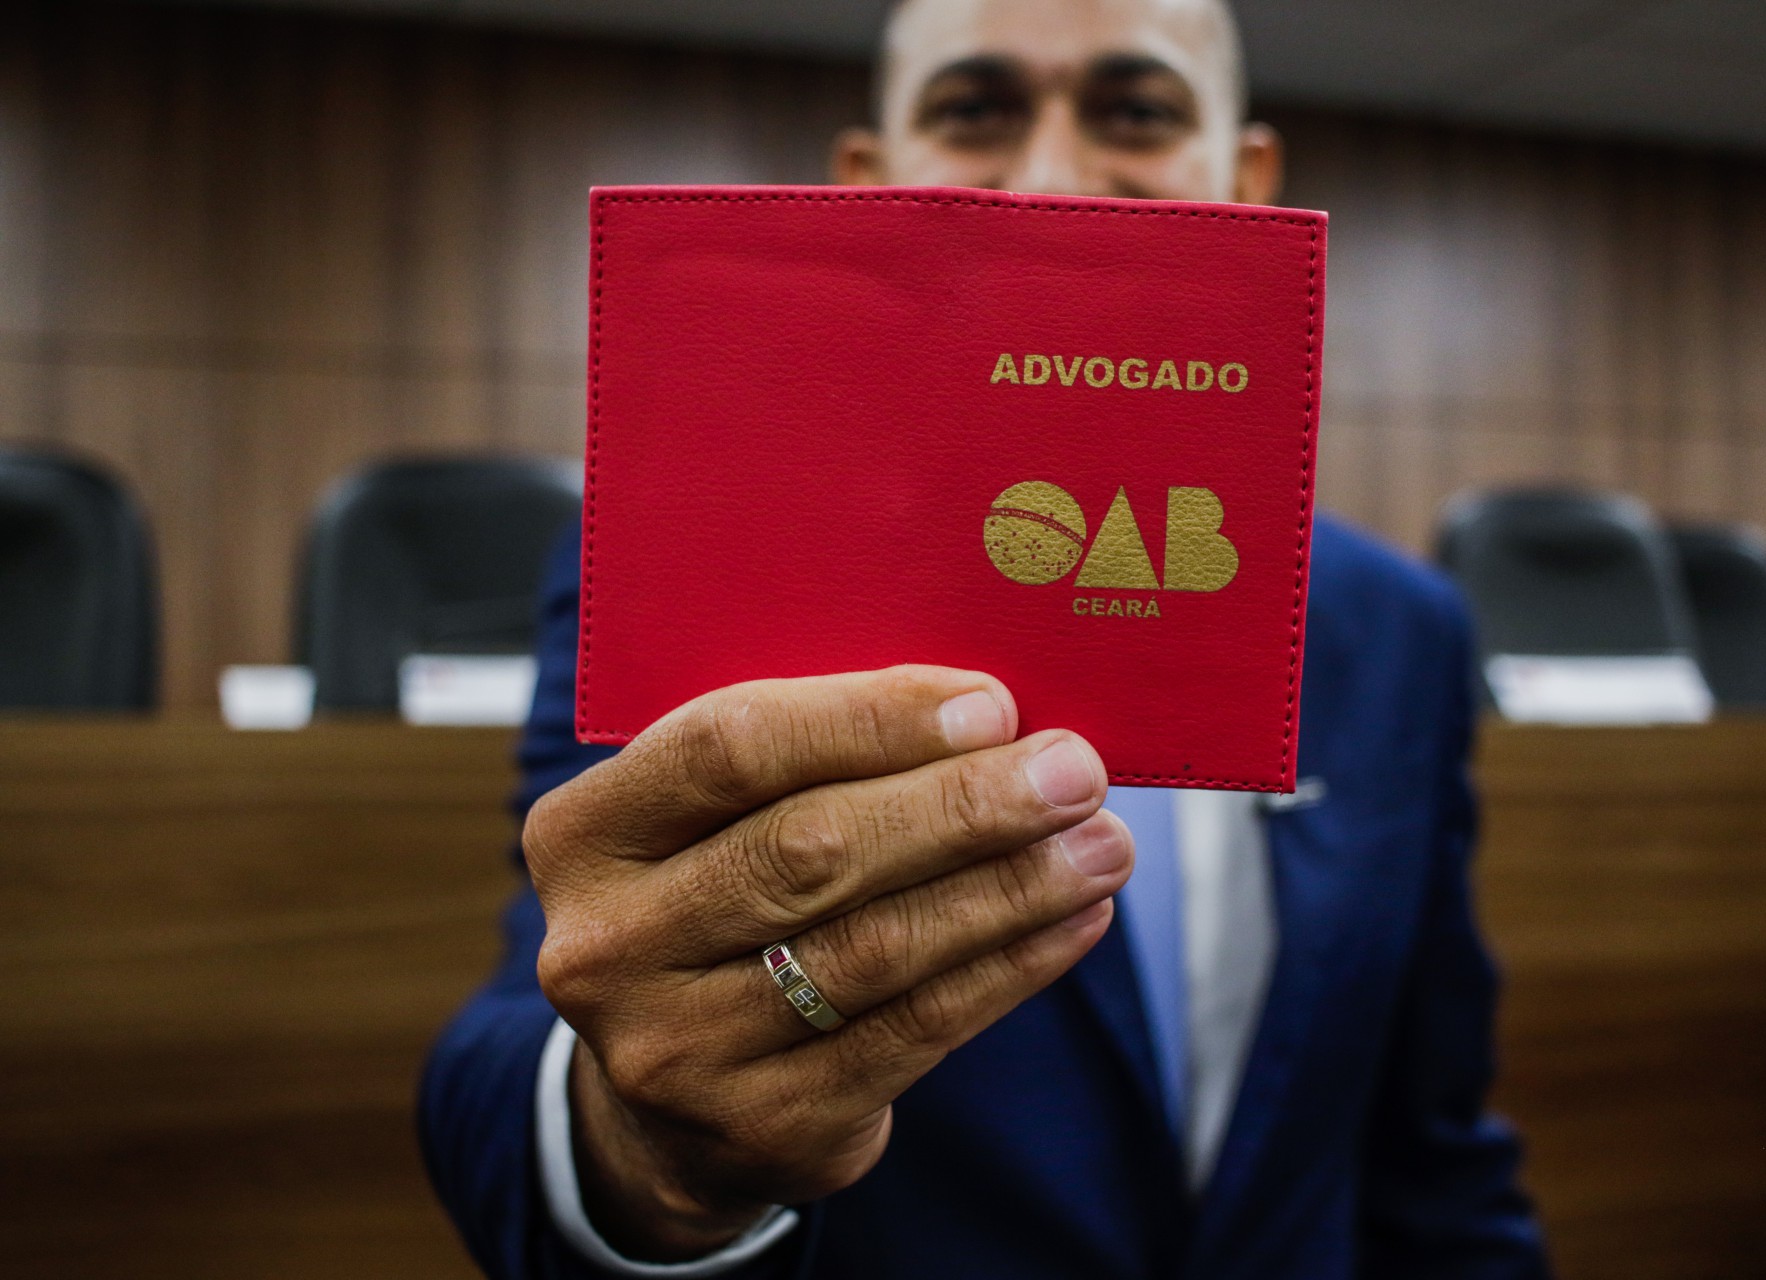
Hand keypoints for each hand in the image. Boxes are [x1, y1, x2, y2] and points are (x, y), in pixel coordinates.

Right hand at [523, 665, 1131, 1260]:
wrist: (669, 1098)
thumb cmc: (722, 899)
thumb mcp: (718, 819)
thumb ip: (811, 755)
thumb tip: (990, 711)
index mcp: (583, 834)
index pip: (727, 749)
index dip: (867, 720)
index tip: (990, 705)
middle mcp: (607, 947)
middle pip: (809, 851)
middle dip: (962, 805)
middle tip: (1074, 770)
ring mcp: (678, 1051)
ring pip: (876, 948)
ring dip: (1009, 888)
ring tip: (1101, 843)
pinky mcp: (766, 1127)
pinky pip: (914, 1032)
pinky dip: (1009, 968)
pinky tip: (1075, 920)